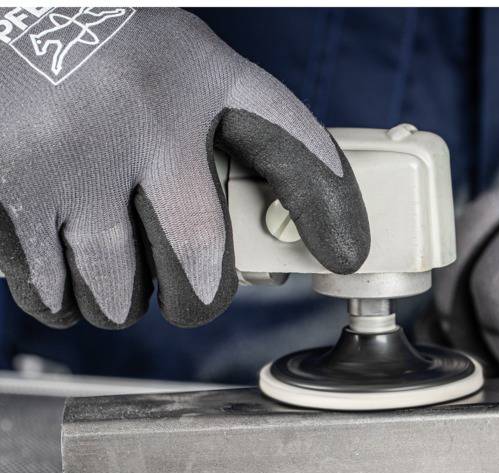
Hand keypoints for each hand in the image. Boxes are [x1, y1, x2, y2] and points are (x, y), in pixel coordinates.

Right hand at [0, 8, 368, 328]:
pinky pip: (43, 287)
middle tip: (187, 296)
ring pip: (113, 292)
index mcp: (194, 79)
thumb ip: (235, 125)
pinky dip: (55, 291)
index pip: (289, 144)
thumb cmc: (99, 50)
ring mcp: (65, 159)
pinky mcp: (4, 188)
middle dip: (195, 298)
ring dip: (116, 299)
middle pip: (199, 264)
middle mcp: (138, 120)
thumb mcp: (184, 62)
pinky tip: (58, 259)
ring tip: (110, 267)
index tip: (345, 252)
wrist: (2, 10)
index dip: (326, 204)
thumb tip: (288, 219)